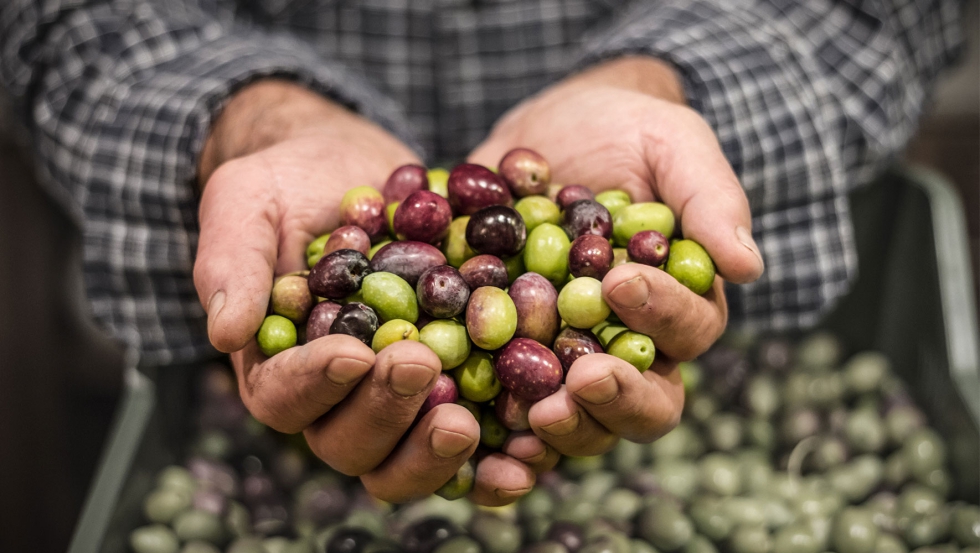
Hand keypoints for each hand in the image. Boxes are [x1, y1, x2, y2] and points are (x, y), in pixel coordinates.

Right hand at [193, 81, 544, 503]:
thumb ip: (232, 262)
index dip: (316, 383)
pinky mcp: (453, 387)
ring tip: (468, 418)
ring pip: (406, 457)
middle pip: (348, 442)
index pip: (283, 397)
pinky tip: (527, 453)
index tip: (353, 352)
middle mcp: (336, 399)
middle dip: (383, 411)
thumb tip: (225, 331)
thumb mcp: (248, 201)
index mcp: (278, 365)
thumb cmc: (290, 183)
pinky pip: (473, 440)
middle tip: (421, 365)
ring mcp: (396, 401)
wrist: (357, 170)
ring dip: (434, 449)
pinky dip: (494, 456)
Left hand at [469, 57, 764, 455]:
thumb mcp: (671, 143)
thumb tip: (748, 267)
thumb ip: (710, 198)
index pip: (688, 332)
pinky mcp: (509, 359)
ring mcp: (568, 359)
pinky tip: (477, 430)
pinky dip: (499, 433)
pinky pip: (509, 412)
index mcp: (679, 304)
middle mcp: (630, 346)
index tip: (619, 283)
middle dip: (616, 399)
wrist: (546, 131)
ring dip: (564, 427)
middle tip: (580, 381)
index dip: (660, 316)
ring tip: (533, 411)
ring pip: (582, 421)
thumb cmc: (624, 131)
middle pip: (646, 403)